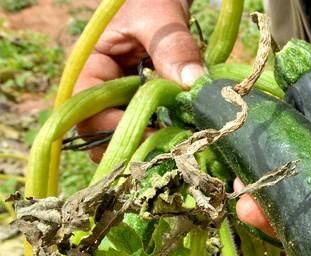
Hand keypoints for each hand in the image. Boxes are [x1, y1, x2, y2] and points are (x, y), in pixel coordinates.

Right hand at [74, 0, 204, 159]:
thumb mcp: (160, 16)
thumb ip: (173, 47)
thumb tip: (193, 83)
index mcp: (91, 69)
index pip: (84, 112)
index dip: (110, 130)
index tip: (150, 133)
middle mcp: (104, 93)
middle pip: (102, 138)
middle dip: (133, 148)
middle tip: (171, 149)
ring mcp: (127, 104)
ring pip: (128, 143)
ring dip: (153, 148)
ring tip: (183, 146)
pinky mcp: (152, 110)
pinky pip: (155, 134)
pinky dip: (170, 140)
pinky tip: (190, 139)